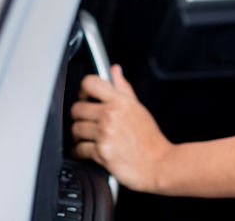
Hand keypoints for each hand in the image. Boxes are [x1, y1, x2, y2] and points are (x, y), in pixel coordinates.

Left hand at [70, 65, 172, 192]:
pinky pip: (79, 149)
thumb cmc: (150, 139)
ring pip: (75, 129)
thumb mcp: (138, 108)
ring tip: (87, 137)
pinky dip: (80, 151)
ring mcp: (105, 134)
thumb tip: (114, 70)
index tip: (85, 96)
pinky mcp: (101, 153)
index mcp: (121, 102)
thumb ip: (123, 88)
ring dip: (78, 135)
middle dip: (79, 116)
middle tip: (86, 120)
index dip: (84, 89)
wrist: (159, 164)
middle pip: (77, 108)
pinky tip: (87, 150)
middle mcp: (111, 115)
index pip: (90, 83)